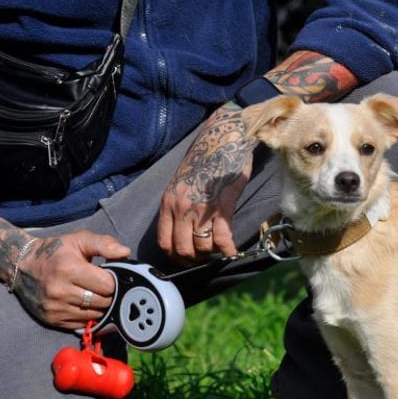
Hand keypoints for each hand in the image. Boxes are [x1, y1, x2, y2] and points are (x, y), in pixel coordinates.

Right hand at [15, 232, 130, 329]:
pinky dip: (89, 316)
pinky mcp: (52, 319)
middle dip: (110, 295)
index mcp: (69, 269)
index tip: (112, 277)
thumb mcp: (79, 240)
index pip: (108, 286)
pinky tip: (87, 305)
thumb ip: (104, 244)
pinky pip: (82, 324)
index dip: (115, 281)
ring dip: (101, 307)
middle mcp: (60, 291)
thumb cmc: (56, 251)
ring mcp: (55, 308)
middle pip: (103, 302)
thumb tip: (125, 253)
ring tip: (97, 295)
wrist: (22, 265)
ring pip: (95, 315)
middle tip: (106, 287)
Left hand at [158, 102, 256, 263]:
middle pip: (183, 249)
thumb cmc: (206, 159)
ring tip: (220, 251)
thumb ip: (180, 205)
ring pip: (202, 247)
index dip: (175, 257)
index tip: (186, 260)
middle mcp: (181, 208)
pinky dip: (228, 251)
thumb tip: (186, 230)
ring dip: (212, 254)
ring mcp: (201, 208)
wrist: (222, 138)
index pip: (164, 241)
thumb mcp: (182, 182)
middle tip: (205, 258)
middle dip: (194, 259)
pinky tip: (233, 252)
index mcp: (169, 202)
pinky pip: (222, 239)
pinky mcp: (221, 207)